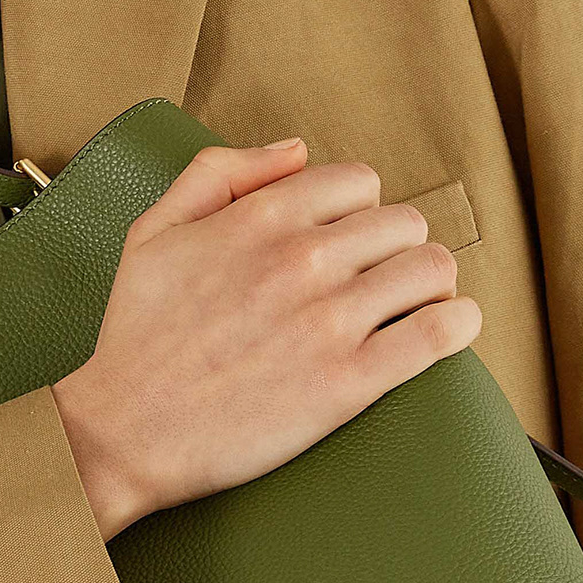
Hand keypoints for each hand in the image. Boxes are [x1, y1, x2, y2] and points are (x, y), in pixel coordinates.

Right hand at [49, 137, 479, 540]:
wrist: (125, 432)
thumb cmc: (135, 335)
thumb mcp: (153, 231)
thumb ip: (218, 172)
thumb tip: (296, 151)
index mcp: (259, 218)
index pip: (359, 182)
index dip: (358, 210)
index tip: (347, 242)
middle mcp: (301, 259)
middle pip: (403, 223)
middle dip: (395, 247)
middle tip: (378, 279)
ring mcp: (329, 321)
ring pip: (431, 269)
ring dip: (430, 283)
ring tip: (413, 305)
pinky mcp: (349, 382)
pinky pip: (438, 333)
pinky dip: (457, 324)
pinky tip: (448, 329)